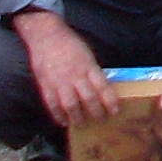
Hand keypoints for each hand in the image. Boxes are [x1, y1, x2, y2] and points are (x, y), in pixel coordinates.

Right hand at [14, 7, 118, 126]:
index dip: (110, 102)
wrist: (47, 36)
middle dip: (96, 112)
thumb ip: (93, 71)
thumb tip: (102, 87)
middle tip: (101, 120)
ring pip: (70, 105)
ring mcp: (59, 82)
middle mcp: (75, 76)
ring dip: (77, 118)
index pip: (103, 88)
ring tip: (83, 124)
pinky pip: (52, 104)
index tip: (115, 111)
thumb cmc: (70, 44)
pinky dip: (58, 115)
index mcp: (88, 67)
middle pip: (88, 99)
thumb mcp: (88, 55)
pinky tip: (64, 122)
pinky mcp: (45, 86)